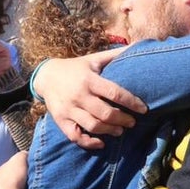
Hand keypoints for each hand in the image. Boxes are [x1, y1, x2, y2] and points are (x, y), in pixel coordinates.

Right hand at [32, 49, 146, 149]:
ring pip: (93, 126)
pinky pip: (75, 136)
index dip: (132, 102)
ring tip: (120, 130)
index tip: (144, 109)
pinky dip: (89, 143)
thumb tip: (138, 45)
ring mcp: (69, 109)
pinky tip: (101, 143)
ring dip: (110, 131)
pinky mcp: (61, 120)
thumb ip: (115, 55)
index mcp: (89, 80)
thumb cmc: (76, 68)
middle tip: (132, 122)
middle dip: (123, 120)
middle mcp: (79, 95)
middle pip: (105, 113)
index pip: (114, 93)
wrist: (46, 76)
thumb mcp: (94, 59)